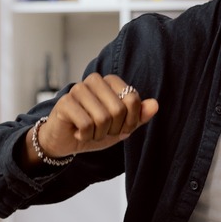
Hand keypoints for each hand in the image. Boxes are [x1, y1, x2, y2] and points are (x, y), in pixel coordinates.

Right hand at [31, 73, 159, 164]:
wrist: (65, 141)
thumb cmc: (94, 130)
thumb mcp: (121, 126)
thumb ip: (139, 116)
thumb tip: (155, 105)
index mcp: (111, 81)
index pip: (133, 99)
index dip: (130, 121)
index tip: (119, 128)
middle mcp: (94, 80)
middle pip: (118, 109)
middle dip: (113, 129)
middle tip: (101, 131)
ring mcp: (78, 89)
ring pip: (102, 118)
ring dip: (98, 134)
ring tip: (89, 132)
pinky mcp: (65, 102)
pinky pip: (86, 124)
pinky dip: (85, 136)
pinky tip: (78, 133)